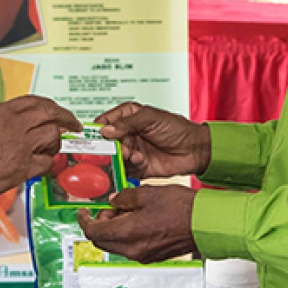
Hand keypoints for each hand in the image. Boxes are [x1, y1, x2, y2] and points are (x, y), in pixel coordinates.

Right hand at [0, 95, 80, 202]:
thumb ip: (2, 119)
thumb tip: (19, 120)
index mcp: (3, 112)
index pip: (36, 101)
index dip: (53, 106)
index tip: (60, 111)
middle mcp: (14, 125)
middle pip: (51, 114)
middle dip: (67, 119)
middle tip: (74, 125)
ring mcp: (20, 146)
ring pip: (53, 136)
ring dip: (55, 144)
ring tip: (49, 150)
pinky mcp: (23, 167)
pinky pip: (46, 163)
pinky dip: (46, 165)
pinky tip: (39, 167)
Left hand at [77, 185, 198, 263]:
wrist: (206, 224)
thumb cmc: (181, 208)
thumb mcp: (148, 193)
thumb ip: (125, 197)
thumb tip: (114, 201)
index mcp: (127, 234)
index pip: (94, 232)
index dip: (84, 220)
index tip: (82, 211)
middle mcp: (132, 250)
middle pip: (102, 241)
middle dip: (99, 224)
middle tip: (108, 208)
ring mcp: (143, 256)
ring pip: (116, 245)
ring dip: (113, 229)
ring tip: (125, 211)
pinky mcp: (153, 256)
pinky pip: (130, 248)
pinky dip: (126, 235)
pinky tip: (137, 220)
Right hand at [95, 103, 210, 178]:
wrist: (195, 150)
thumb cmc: (176, 128)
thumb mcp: (151, 118)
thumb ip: (127, 123)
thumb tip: (105, 130)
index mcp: (128, 117)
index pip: (104, 121)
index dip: (97, 129)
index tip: (93, 137)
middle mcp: (127, 134)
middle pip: (106, 143)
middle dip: (109, 147)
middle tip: (116, 149)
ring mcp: (131, 151)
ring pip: (114, 157)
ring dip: (121, 157)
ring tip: (132, 155)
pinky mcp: (137, 167)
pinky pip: (125, 170)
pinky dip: (130, 166)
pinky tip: (140, 161)